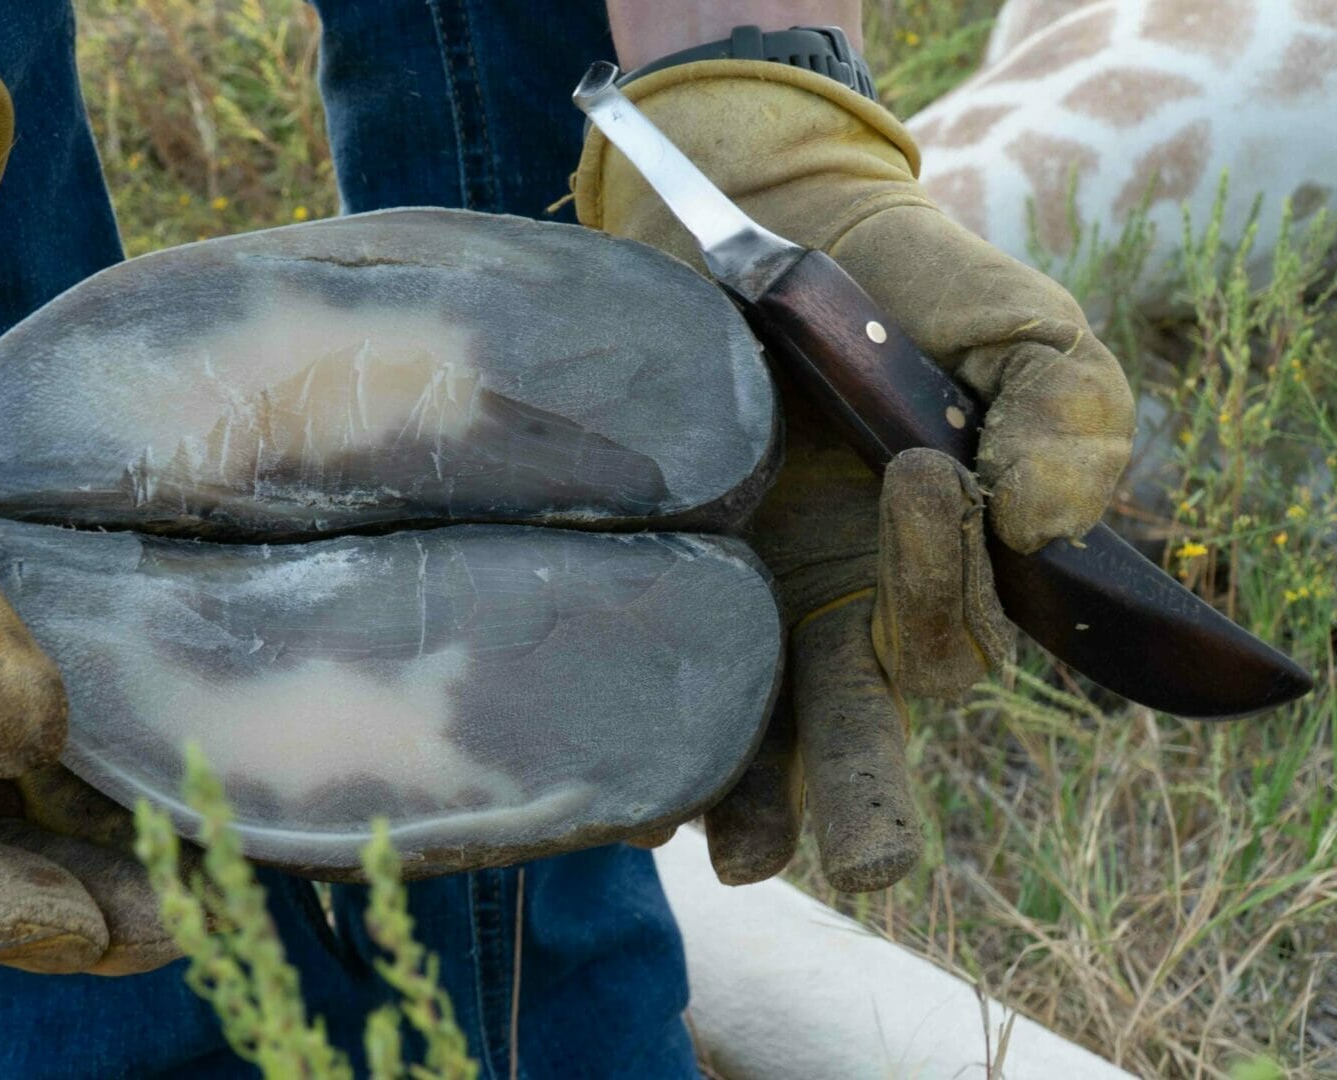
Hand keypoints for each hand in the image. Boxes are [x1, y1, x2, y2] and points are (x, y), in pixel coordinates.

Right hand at [0, 52, 174, 971]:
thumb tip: (23, 746)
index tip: (85, 917)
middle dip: (74, 903)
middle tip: (197, 905)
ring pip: (34, 821)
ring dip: (121, 848)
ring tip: (229, 850)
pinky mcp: (16, 644)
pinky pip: (78, 734)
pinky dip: (139, 761)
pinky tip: (221, 754)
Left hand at [578, 59, 1133, 889]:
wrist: (753, 226)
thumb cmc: (897, 282)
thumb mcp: (1008, 324)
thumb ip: (1065, 409)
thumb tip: (1050, 522)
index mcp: (940, 567)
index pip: (960, 627)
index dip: (946, 573)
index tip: (921, 470)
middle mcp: (843, 614)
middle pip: (865, 728)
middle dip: (866, 797)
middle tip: (868, 865)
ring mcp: (746, 611)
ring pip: (760, 737)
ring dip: (755, 802)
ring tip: (742, 859)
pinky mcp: (661, 589)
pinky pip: (659, 688)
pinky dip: (649, 741)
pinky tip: (630, 788)